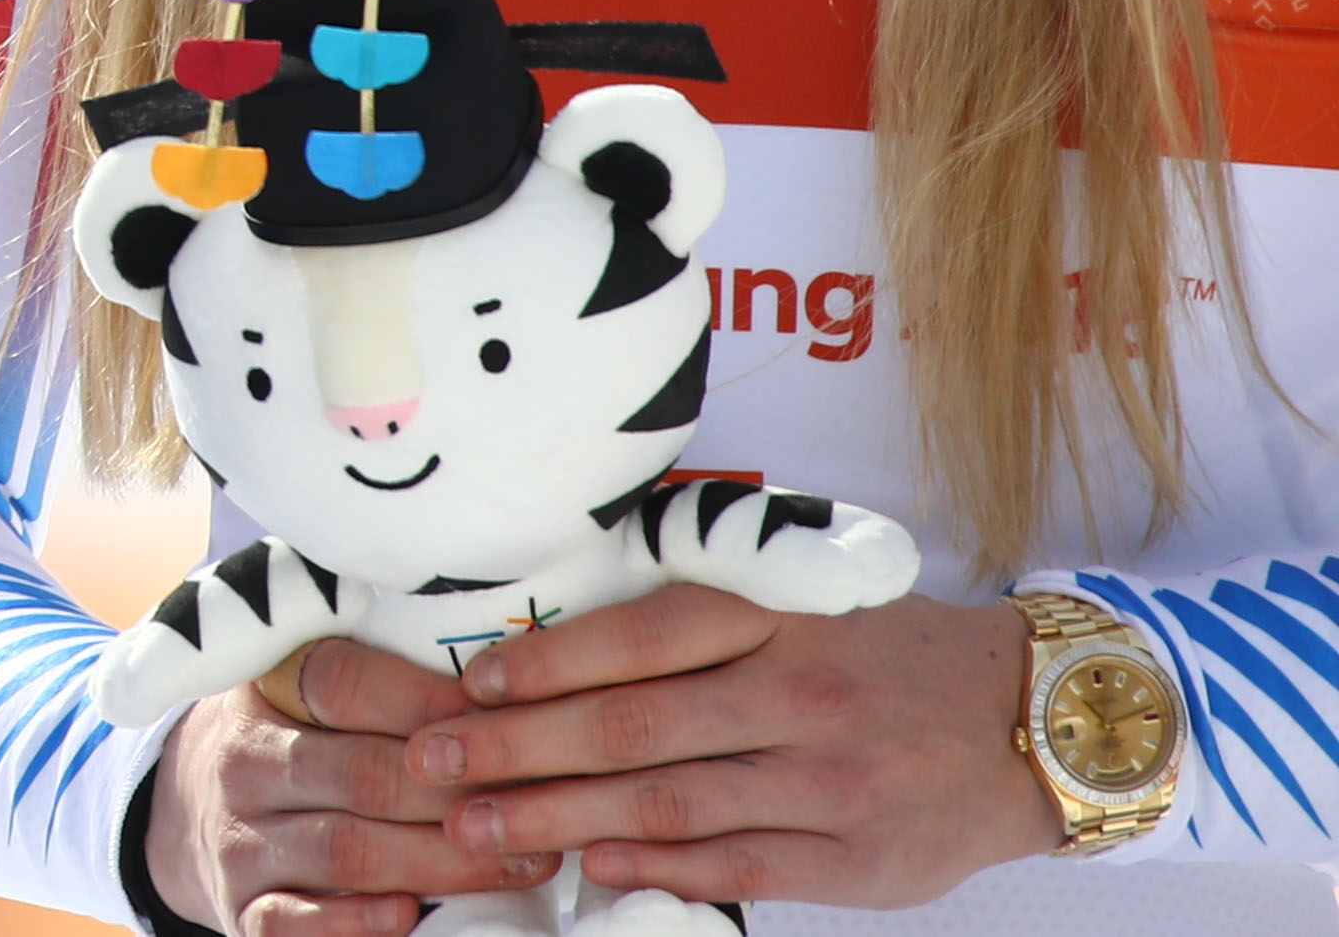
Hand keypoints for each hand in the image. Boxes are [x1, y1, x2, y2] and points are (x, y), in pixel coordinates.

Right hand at [145, 638, 553, 936]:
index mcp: (265, 688)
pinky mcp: (241, 908)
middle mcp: (245, 759)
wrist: (188, 807)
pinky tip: (410, 915)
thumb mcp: (307, 688)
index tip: (507, 718)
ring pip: (347, 851)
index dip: (430, 701)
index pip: (343, 681)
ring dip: (443, 863)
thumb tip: (506, 685)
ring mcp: (239, 837)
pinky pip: (294, 922)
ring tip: (522, 866)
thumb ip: (384, 677)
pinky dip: (355, 923)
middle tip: (542, 806)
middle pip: (363, 774)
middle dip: (461, 795)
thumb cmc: (293, 739)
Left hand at [404, 585, 1056, 910]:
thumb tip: (570, 638)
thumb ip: (702, 611)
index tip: (466, 686)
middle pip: (631, 726)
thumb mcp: (805, 595)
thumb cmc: (888, 650)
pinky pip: (736, 866)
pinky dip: (656, 868)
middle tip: (434, 764)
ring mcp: (826, 783)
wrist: (1030, 722)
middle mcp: (797, 695)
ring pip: (668, 802)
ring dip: (560, 817)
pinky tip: (589, 868)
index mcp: (778, 618)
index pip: (637, 638)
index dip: (543, 663)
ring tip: (479, 825)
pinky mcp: (854, 860)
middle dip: (517, 749)